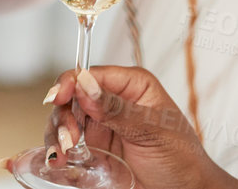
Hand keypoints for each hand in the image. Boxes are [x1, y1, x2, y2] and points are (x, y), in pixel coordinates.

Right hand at [6, 67, 237, 188]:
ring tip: (62, 155)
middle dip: (63, 117)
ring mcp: (102, 128)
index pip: (91, 75)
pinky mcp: (95, 151)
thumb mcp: (152, 131)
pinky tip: (56, 162)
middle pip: (72, 98)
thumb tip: (85, 84)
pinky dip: (59, 154)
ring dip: (58, 136)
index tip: (58, 98)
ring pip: (66, 122)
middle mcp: (112, 103)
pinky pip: (69, 147)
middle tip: (67, 140)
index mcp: (131, 86)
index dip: (71, 83)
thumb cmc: (181, 158)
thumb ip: (117, 109)